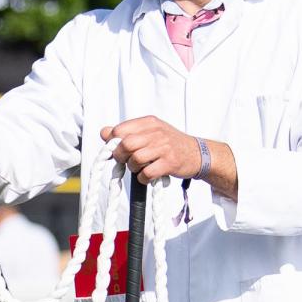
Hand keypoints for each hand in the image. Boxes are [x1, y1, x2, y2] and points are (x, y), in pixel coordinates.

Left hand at [101, 116, 225, 189]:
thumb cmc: (170, 144)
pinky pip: (147, 173)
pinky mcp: (170, 163)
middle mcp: (156, 132)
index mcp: (149, 122)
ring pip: (135, 159)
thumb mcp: (150, 132)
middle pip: (126, 145)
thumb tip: (103, 132)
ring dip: (133, 168)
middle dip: (121, 157)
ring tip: (140, 168)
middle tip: (126, 162)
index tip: (117, 151)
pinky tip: (147, 177)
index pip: (119, 130)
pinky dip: (143, 179)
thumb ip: (127, 132)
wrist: (198, 153)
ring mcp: (164, 147)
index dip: (113, 143)